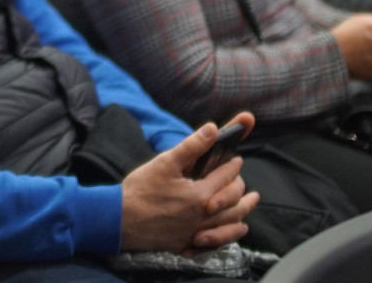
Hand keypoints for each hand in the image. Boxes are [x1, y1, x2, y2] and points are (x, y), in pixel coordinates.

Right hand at [120, 114, 260, 251]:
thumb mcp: (164, 163)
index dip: (233, 165)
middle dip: (240, 185)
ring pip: (231, 221)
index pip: (226, 176)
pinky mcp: (189, 243)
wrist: (119, 221)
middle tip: (240, 176)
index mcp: (200, 194)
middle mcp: (204, 215)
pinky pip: (219, 240)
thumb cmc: (140, 190)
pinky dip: (232, 232)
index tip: (235, 158)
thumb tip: (213, 128)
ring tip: (251, 201)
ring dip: (244, 209)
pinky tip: (236, 228)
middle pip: (233, 199)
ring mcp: (198, 232)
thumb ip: (192, 146)